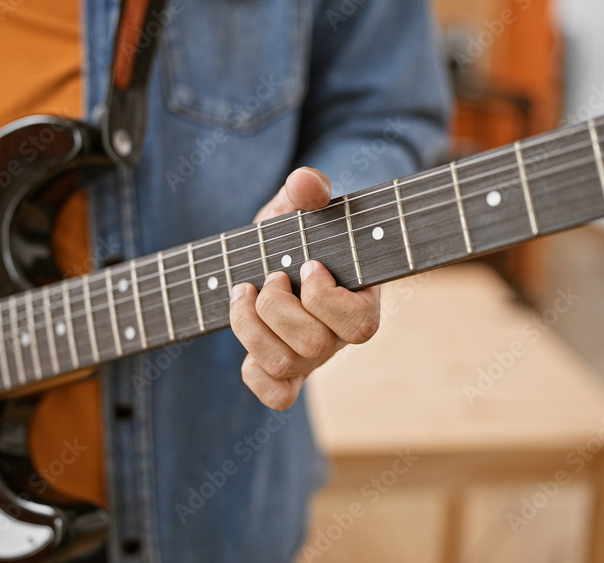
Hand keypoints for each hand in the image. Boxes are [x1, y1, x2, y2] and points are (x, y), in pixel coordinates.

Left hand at [229, 168, 380, 409]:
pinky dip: (254, 371)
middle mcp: (339, 336)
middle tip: (271, 275)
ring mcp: (313, 358)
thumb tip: (307, 183)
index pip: (360, 325)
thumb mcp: (298, 206)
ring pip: (286, 365)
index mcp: (360, 299)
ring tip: (243, 291)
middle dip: (277, 306)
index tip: (309, 264)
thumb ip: (306, 192)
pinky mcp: (286, 371)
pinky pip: (277, 395)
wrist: (273, 252)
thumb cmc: (296, 230)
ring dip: (250, 326)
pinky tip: (246, 326)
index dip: (326, 299)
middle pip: (314, 346)